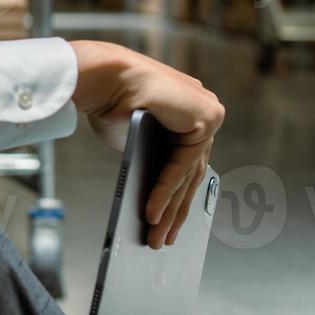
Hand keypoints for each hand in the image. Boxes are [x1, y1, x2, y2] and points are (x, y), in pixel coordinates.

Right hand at [69, 41, 225, 249]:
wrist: (105, 76)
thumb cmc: (109, 99)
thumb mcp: (133, 135)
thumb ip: (149, 152)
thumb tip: (151, 185)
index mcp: (189, 112)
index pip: (187, 163)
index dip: (176, 196)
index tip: (167, 221)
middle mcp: (203, 112)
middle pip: (190, 174)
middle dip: (174, 211)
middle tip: (162, 238)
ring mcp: (209, 115)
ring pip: (188, 175)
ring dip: (168, 210)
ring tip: (155, 236)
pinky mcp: (207, 119)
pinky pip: (183, 168)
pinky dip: (165, 193)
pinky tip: (151, 213)